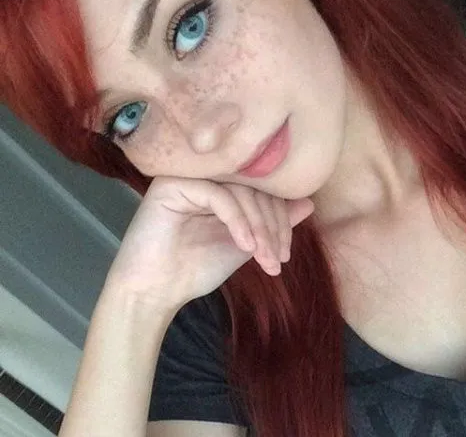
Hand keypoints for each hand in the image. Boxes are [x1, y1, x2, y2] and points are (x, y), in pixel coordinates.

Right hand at [104, 177, 314, 313]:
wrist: (155, 291)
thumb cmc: (197, 268)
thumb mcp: (246, 245)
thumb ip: (273, 223)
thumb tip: (309, 203)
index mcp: (223, 186)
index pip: (263, 190)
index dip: (281, 219)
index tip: (285, 255)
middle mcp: (207, 175)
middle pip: (255, 188)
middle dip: (272, 226)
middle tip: (277, 259)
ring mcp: (189, 176)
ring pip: (241, 191)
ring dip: (259, 227)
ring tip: (263, 258)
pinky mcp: (173, 184)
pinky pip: (218, 195)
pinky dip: (237, 221)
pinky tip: (243, 246)